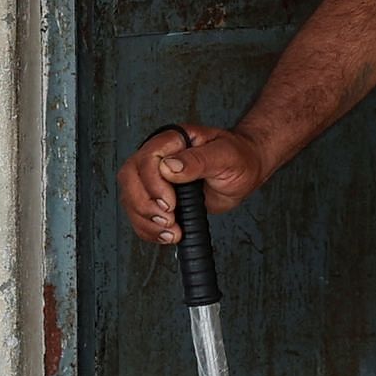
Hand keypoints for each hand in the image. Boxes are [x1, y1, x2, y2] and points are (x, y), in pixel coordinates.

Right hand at [120, 123, 267, 241]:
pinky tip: (166, 235)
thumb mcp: (225, 156)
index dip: (153, 184)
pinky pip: (139, 214)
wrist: (245, 171)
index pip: (146, 158)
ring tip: (172, 232)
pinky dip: (148, 229)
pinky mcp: (157, 197)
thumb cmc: (239, 158)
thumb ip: (198, 160)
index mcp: (173, 140)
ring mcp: (155, 177)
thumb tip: (169, 166)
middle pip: (130, 178)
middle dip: (145, 205)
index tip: (170, 203)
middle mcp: (159, 157)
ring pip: (130, 198)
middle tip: (169, 220)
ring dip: (146, 221)